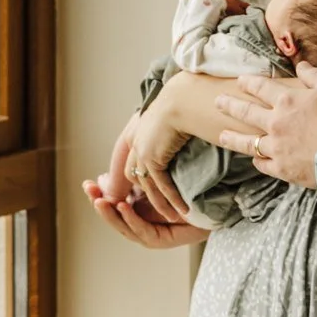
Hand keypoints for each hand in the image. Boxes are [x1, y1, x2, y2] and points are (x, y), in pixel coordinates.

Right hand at [81, 177, 208, 248]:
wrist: (218, 192)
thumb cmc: (189, 177)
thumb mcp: (157, 170)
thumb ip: (137, 172)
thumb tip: (111, 170)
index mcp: (141, 207)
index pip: (114, 203)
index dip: (100, 194)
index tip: (87, 183)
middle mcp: (146, 222)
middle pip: (117, 216)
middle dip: (101, 204)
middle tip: (89, 190)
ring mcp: (155, 233)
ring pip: (126, 227)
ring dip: (111, 214)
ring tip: (100, 200)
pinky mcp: (166, 240)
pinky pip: (144, 232)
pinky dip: (132, 219)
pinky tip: (122, 206)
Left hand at [122, 84, 193, 223]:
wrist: (181, 99)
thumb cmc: (182, 105)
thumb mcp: (170, 121)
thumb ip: (167, 132)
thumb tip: (175, 137)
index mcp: (137, 134)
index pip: (132, 163)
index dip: (139, 179)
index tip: (145, 193)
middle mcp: (135, 144)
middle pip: (134, 177)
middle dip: (143, 196)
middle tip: (158, 210)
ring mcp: (140, 152)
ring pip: (148, 187)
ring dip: (161, 204)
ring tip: (175, 217)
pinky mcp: (151, 158)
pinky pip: (161, 185)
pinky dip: (172, 199)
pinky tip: (183, 210)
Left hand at [216, 63, 316, 188]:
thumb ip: (315, 74)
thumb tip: (301, 65)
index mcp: (287, 101)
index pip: (261, 87)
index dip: (249, 82)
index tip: (239, 81)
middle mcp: (275, 123)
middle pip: (246, 112)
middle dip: (230, 106)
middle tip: (218, 102)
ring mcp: (276, 147)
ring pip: (248, 142)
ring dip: (233, 138)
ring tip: (222, 136)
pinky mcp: (282, 168)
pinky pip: (263, 164)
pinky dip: (257, 161)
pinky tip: (254, 159)